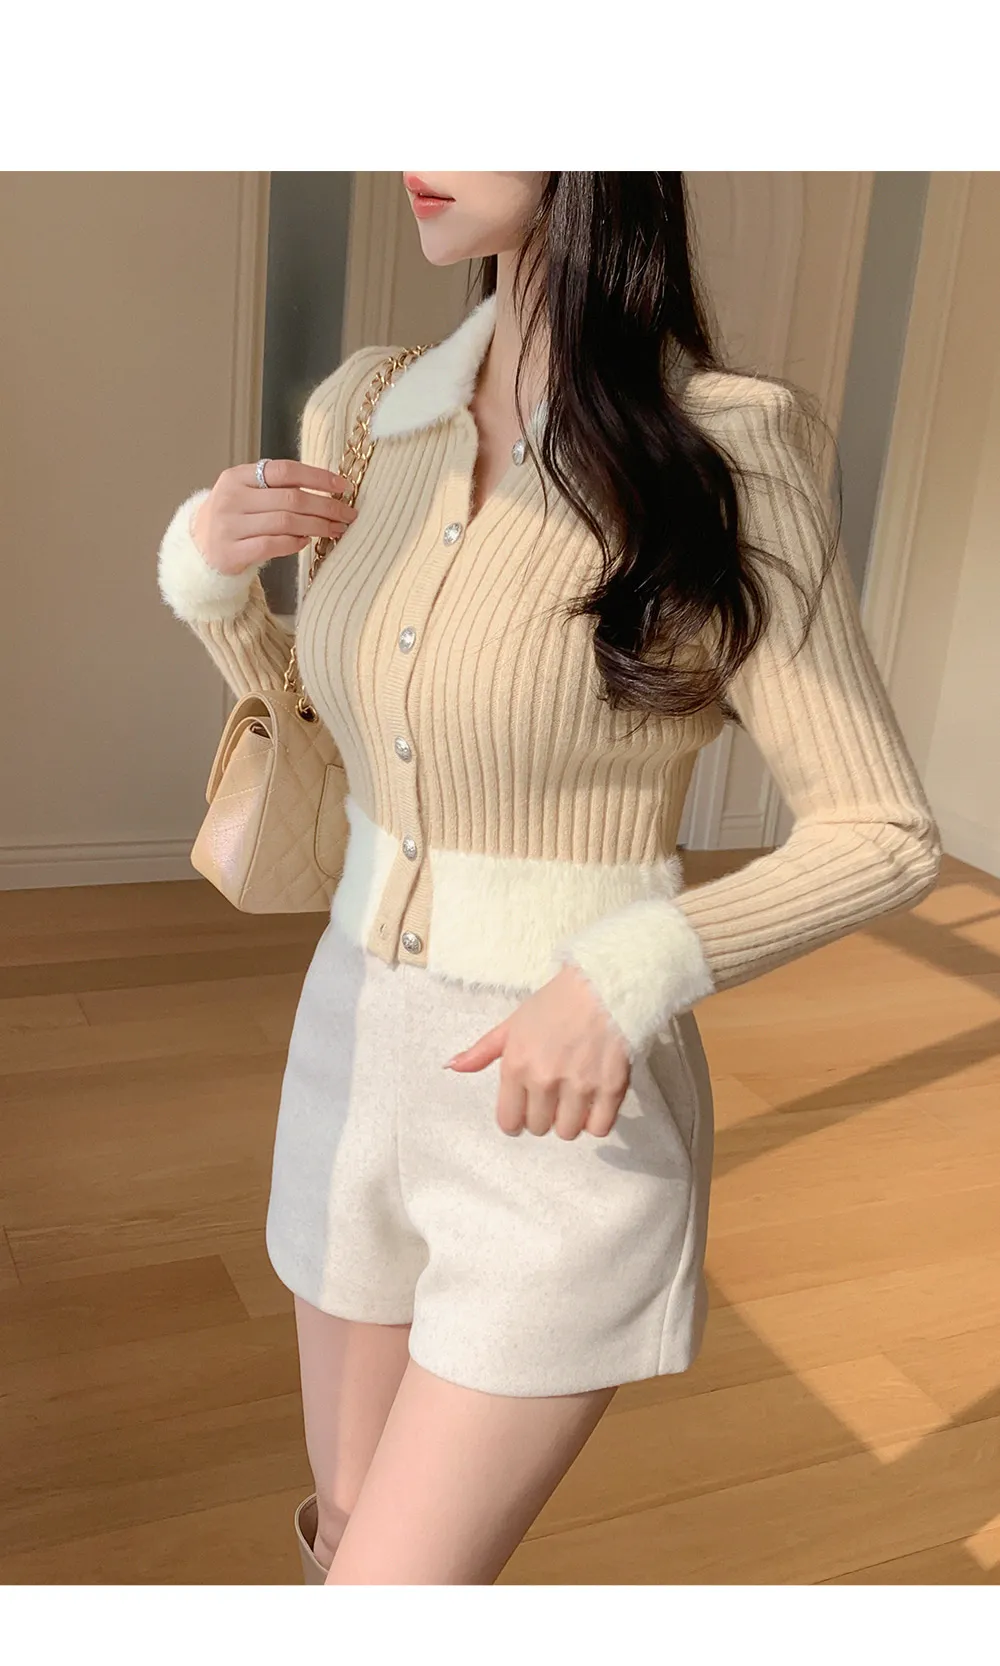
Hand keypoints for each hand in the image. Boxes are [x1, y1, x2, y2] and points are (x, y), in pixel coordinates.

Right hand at [191, 459, 359, 576]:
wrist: (199, 549)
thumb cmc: (234, 519)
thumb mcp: (247, 494)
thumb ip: (277, 487)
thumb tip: (328, 489)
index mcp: (237, 477)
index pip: (285, 470)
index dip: (317, 477)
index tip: (342, 486)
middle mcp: (231, 498)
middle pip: (290, 498)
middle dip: (325, 506)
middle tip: (347, 514)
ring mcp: (229, 526)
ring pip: (285, 522)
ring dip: (317, 526)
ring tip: (335, 529)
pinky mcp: (231, 553)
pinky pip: (272, 545)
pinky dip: (294, 542)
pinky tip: (307, 541)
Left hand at [445, 964, 630, 1139]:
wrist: (603, 987)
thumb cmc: (555, 1003)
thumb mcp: (513, 1023)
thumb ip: (482, 1051)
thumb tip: (450, 1067)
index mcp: (516, 1066)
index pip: (509, 1122)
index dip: (517, 1119)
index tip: (526, 1110)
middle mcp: (544, 1080)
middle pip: (539, 1128)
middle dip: (544, 1116)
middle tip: (554, 1096)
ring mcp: (579, 1086)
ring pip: (568, 1132)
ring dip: (570, 1120)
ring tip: (575, 1100)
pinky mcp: (611, 1088)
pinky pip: (599, 1128)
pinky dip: (596, 1121)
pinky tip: (595, 1103)